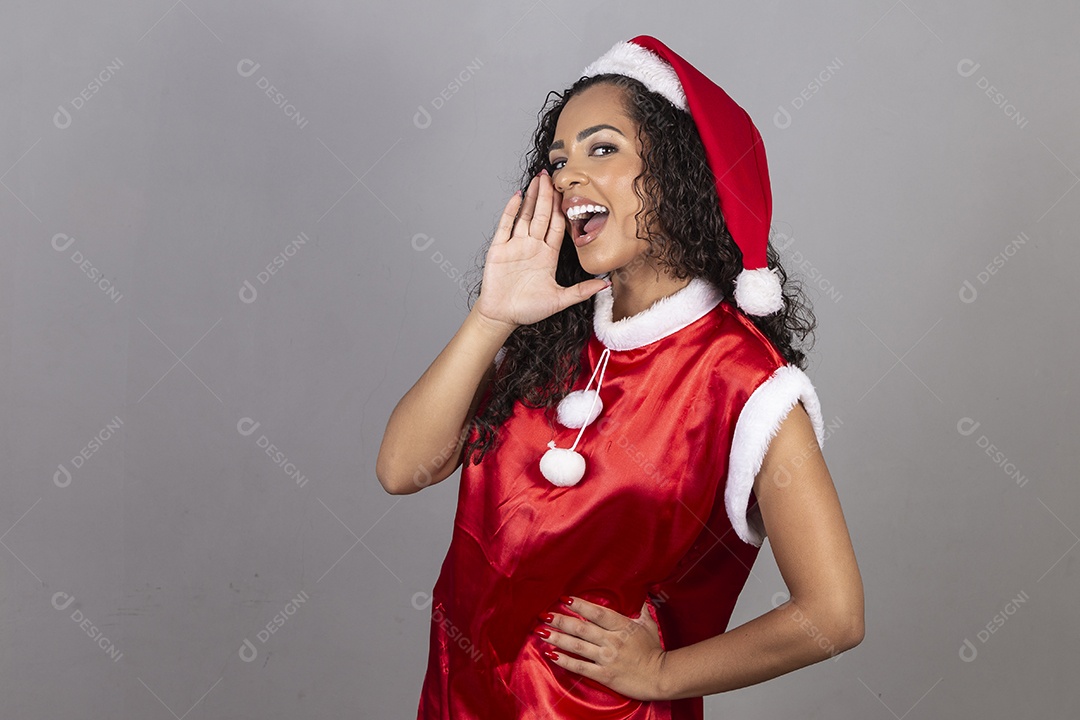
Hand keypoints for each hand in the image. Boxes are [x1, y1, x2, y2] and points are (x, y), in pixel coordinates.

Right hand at [473, 171, 609, 331]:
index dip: (563, 208)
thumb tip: (606, 284)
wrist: (501, 316)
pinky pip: (506, 225)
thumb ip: (582, 291)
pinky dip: (511, 210)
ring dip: (532, 197)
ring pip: (526, 215)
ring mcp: (516, 245)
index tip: (568, 192)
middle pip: (542, 215)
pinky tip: (518, 196)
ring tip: (538, 179)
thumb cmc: (528, 309)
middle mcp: (532, 246)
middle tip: (552, 176)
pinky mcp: (499, 248)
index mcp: (547, 255)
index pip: (557, 226)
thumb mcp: (560, 300)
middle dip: (548, 195)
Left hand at [536, 596, 667, 701]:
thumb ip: (641, 612)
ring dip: (557, 638)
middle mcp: (612, 640)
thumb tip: (640, 599)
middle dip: (561, 621)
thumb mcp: (649, 627)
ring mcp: (607, 658)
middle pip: (581, 628)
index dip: (580, 605)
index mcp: (622, 626)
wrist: (662, 677)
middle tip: (544, 615)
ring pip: (577, 646)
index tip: (564, 599)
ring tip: (541, 633)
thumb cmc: (656, 651)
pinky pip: (581, 666)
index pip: (597, 612)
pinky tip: (552, 655)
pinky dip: (565, 660)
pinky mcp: (605, 674)